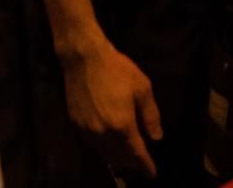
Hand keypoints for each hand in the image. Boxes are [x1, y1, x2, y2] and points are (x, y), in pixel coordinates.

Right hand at [62, 40, 162, 176]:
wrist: (84, 59)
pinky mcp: (76, 125)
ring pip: (104, 153)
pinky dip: (103, 149)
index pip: (136, 153)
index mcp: (122, 125)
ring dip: (117, 158)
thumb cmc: (118, 70)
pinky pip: (92, 145)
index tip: (152, 173)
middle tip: (141, 164)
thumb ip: (150, 116)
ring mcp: (87, 130)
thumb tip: (157, 137)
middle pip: (119, 157)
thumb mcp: (143, 88)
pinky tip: (109, 144)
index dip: (145, 164)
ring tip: (127, 158)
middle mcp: (103, 133)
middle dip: (132, 163)